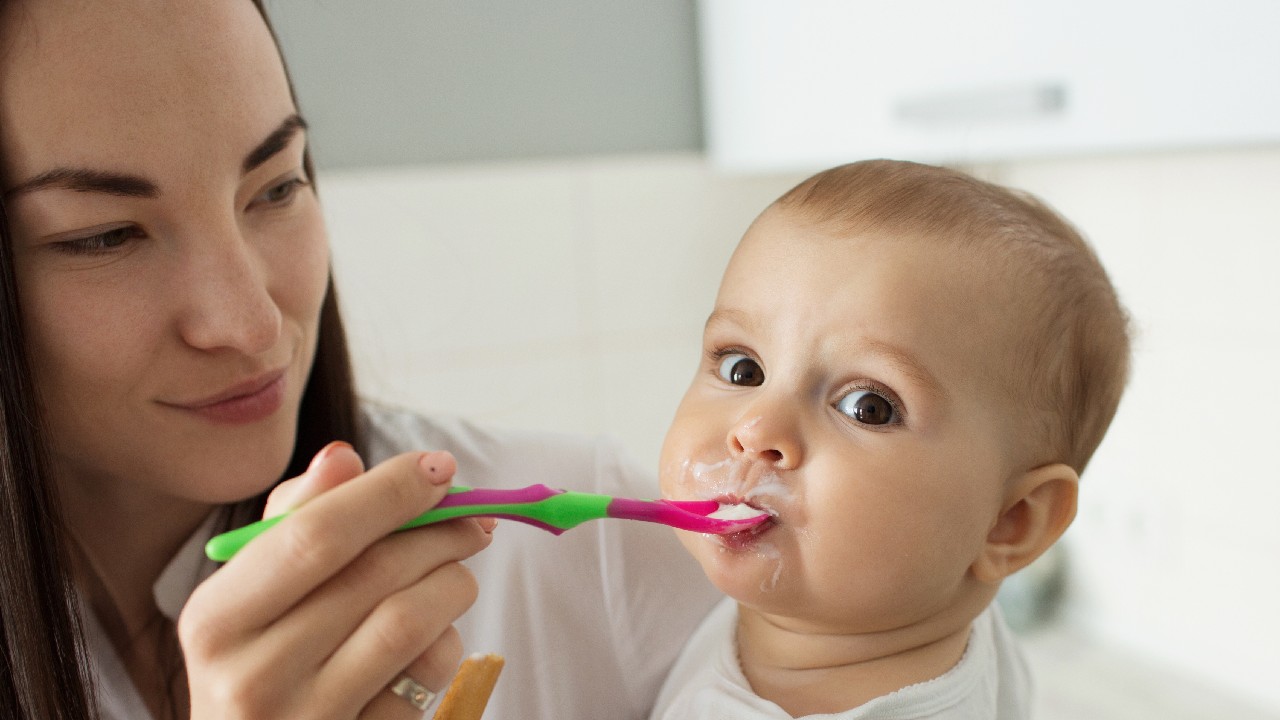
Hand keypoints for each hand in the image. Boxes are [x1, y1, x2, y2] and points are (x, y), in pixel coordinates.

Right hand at [179, 442, 494, 718]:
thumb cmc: (261, 655)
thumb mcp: (255, 592)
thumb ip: (298, 519)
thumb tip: (343, 457)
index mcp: (217, 619)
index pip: (315, 535)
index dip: (388, 492)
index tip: (440, 466)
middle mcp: (251, 678)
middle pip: (374, 574)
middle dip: (440, 532)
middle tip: (473, 517)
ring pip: (411, 624)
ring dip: (452, 583)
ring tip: (456, 571)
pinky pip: (426, 680)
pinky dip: (446, 643)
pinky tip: (435, 634)